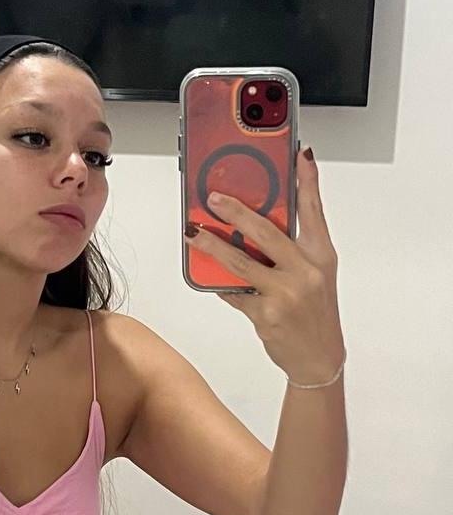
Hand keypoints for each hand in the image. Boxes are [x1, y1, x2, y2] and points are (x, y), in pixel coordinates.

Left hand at [184, 148, 345, 384]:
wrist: (319, 358)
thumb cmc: (315, 313)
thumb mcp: (315, 275)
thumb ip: (293, 248)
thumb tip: (257, 222)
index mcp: (321, 256)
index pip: (314, 210)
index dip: (308, 181)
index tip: (298, 156)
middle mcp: (307, 271)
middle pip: (268, 232)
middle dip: (237, 212)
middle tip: (214, 199)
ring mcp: (286, 293)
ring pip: (241, 262)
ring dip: (213, 246)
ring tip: (193, 234)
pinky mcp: (266, 314)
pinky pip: (235, 292)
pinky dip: (220, 283)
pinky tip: (208, 275)